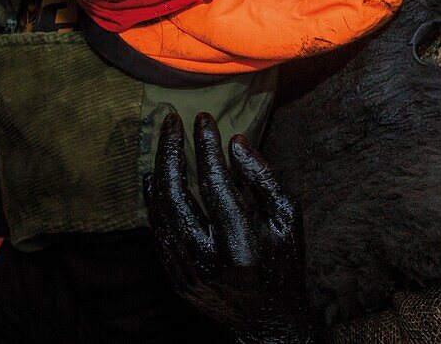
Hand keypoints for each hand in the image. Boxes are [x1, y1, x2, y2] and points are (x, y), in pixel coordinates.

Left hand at [144, 112, 320, 343]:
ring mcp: (188, 272)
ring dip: (158, 169)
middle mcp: (210, 261)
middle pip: (176, 195)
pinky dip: (152, 201)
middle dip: (171, 151)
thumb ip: (264, 179)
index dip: (207, 146)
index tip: (203, 118)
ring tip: (164, 140)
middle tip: (172, 120)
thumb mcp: (288, 219)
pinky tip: (154, 176)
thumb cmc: (284, 263)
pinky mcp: (176, 279)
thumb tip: (236, 141)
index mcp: (242, 245)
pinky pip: (157, 232)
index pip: (215, 184)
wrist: (268, 323)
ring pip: (161, 212)